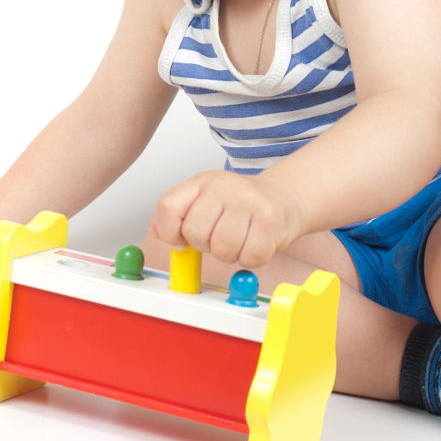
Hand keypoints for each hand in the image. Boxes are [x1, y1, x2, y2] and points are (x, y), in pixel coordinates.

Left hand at [149, 170, 303, 267]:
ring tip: (238, 239)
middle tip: (219, 236)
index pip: (168, 207)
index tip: (180, 240)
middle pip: (195, 233)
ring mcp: (249, 202)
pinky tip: (254, 242)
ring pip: (222, 249)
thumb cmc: (240, 203)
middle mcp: (224, 187)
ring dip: (229, 254)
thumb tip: (157, 230)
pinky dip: (250, 258)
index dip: (169, 231)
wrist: (283, 197)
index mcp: (202, 182)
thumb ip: (177, 214)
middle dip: (205, 245)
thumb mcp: (204, 200)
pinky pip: (249, 257)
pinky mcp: (271, 222)